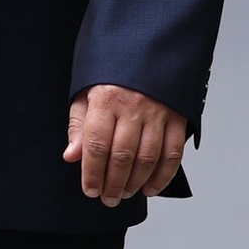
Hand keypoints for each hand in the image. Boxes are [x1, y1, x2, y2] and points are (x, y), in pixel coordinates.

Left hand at [64, 86, 186, 205]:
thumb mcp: (86, 93)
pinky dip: (163, 176)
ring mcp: (158, 112)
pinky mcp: (178, 117)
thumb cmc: (112, 75)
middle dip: (113, 183)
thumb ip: (78, 125)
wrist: (147, 49)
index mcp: (105, 99)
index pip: (96, 144)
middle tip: (107, 199)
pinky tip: (150, 188)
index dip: (92, 172)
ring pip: (147, 157)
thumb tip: (71, 156)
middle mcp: (132, 106)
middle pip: (122, 155)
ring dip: (135, 182)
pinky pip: (172, 153)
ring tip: (124, 193)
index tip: (90, 190)